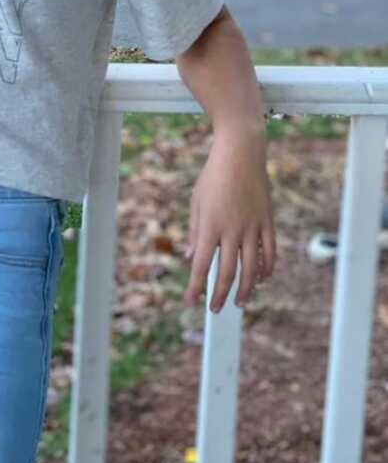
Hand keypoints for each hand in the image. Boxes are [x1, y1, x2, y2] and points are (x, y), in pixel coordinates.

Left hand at [183, 129, 276, 312]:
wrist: (240, 154)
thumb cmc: (213, 176)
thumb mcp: (196, 202)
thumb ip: (195, 233)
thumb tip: (192, 258)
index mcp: (210, 226)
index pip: (201, 265)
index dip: (196, 287)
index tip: (191, 302)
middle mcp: (232, 230)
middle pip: (226, 272)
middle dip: (219, 294)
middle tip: (216, 309)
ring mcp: (252, 227)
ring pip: (252, 267)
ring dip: (246, 288)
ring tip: (239, 301)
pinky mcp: (268, 221)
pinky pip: (270, 251)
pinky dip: (267, 268)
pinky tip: (262, 279)